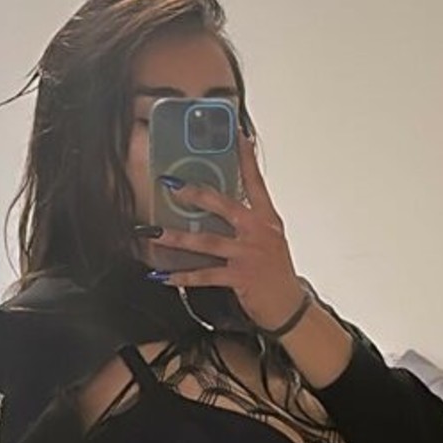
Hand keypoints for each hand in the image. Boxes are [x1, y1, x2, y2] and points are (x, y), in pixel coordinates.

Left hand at [148, 129, 307, 331]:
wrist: (289, 307)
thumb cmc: (277, 274)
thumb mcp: (269, 241)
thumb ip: (249, 223)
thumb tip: (220, 208)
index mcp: (267, 219)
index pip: (255, 182)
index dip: (245, 158)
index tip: (236, 135)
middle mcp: (258, 232)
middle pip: (224, 205)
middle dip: (195, 193)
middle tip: (172, 185)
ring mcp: (249, 254)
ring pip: (207, 240)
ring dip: (176, 237)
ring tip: (153, 232)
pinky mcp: (240, 277)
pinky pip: (205, 274)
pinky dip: (182, 276)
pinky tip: (164, 276)